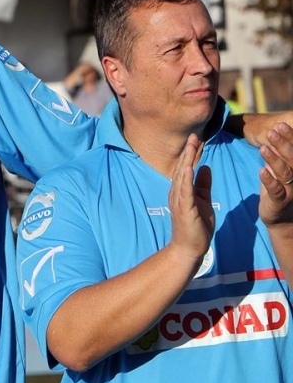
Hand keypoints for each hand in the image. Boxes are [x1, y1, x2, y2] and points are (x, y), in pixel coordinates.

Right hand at [168, 134, 214, 264]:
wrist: (190, 247)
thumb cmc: (196, 226)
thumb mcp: (203, 201)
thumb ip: (203, 184)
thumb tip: (205, 167)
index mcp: (182, 191)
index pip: (186, 168)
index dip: (192, 153)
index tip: (197, 138)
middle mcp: (177, 193)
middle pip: (183, 168)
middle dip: (189, 152)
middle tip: (194, 135)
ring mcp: (179, 200)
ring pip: (183, 176)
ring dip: (187, 160)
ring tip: (191, 146)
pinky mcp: (184, 209)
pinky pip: (185, 191)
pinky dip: (186, 178)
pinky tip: (188, 167)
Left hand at [259, 122, 292, 227]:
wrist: (282, 219)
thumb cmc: (280, 189)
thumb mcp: (279, 170)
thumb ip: (278, 155)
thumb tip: (274, 133)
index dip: (290, 136)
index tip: (279, 124)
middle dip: (284, 143)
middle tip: (273, 130)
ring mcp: (291, 190)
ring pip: (285, 173)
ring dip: (274, 159)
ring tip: (263, 148)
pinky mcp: (280, 202)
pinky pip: (275, 190)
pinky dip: (269, 180)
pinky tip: (261, 171)